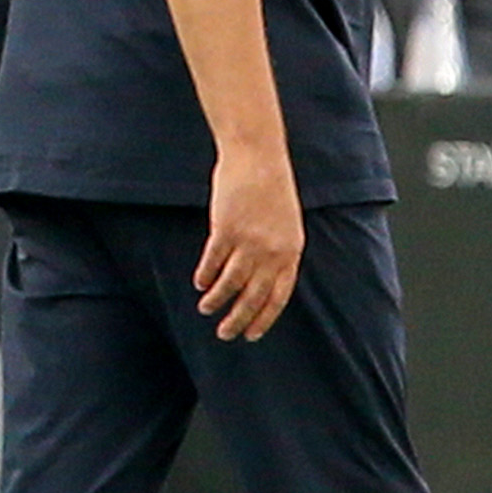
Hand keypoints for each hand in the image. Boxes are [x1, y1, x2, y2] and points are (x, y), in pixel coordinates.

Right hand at [195, 149, 303, 341]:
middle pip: (253, 296)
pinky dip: (205, 276)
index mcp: (291, 252)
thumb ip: (278, 253)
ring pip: (230, 283)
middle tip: (225, 334)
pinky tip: (200, 284)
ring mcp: (249, 241)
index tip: (251, 335)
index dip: (263, 319)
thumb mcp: (286, 225)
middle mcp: (272, 251)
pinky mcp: (226, 229)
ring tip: (206, 309)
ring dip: (217, 301)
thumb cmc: (272, 190)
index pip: (278, 297)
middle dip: (238, 319)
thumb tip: (261, 283)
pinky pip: (213, 262)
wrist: (258, 157)